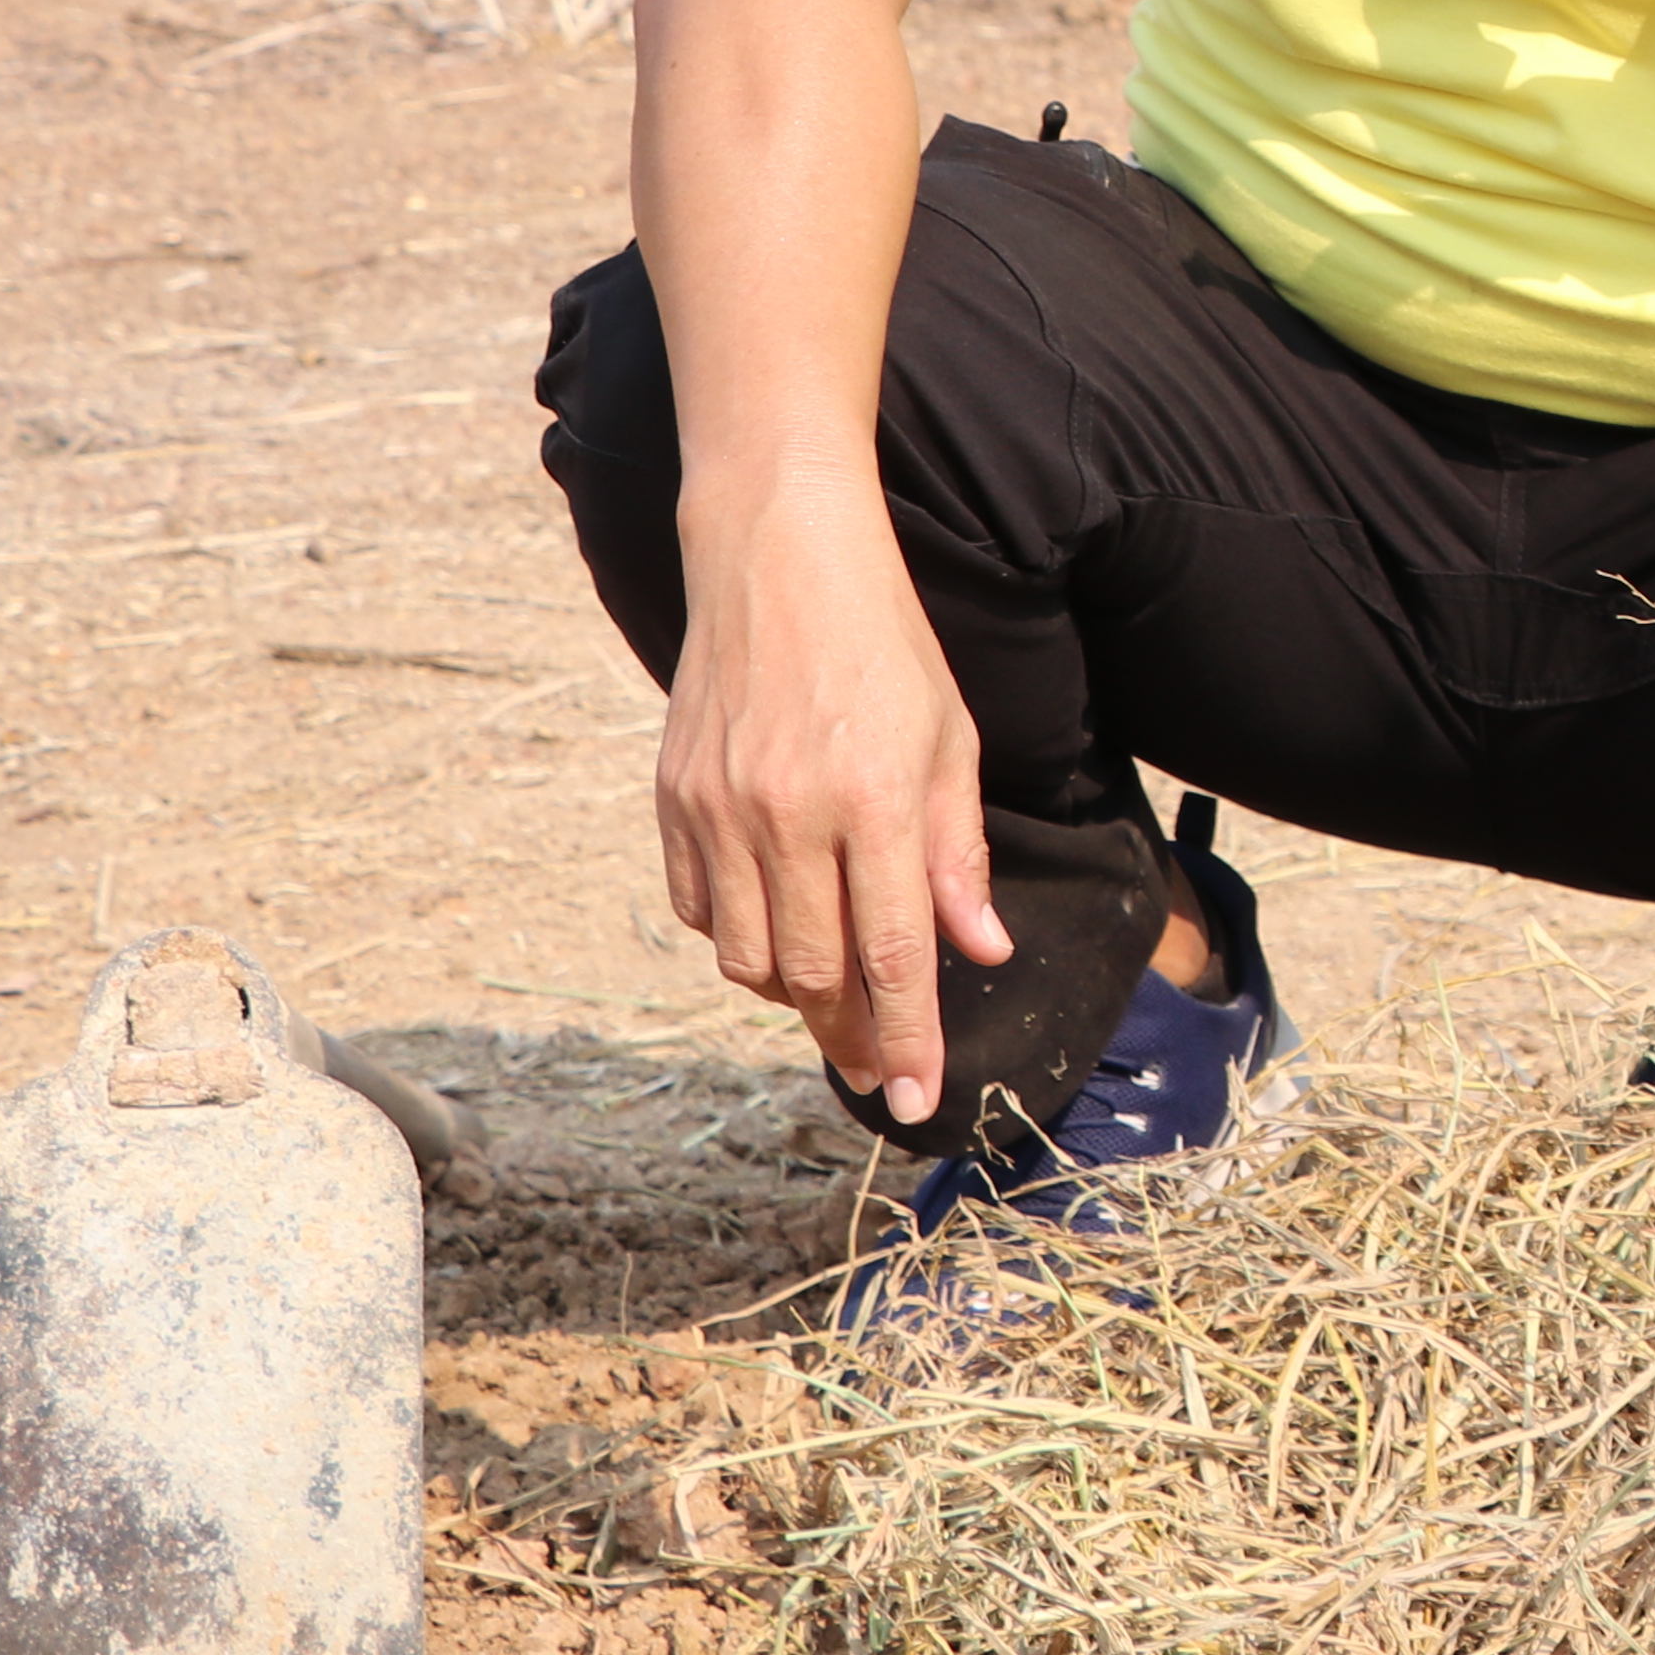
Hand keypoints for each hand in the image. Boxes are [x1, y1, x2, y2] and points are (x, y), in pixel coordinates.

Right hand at [658, 465, 1008, 1123]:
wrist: (776, 554)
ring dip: (794, 995)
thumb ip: (958, 852)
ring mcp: (719, 810)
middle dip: (851, 1036)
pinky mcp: (673, 799)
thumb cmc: (882, 640)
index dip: (908, 1039)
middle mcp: (788, 814)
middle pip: (814, 975)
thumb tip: (981, 949)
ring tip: (832, 998)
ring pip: (748, 959)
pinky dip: (739, 941)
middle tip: (876, 1065)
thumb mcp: (948, 737)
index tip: (915, 1100)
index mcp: (873, 799)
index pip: (894, 956)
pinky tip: (774, 931)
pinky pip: (701, 911)